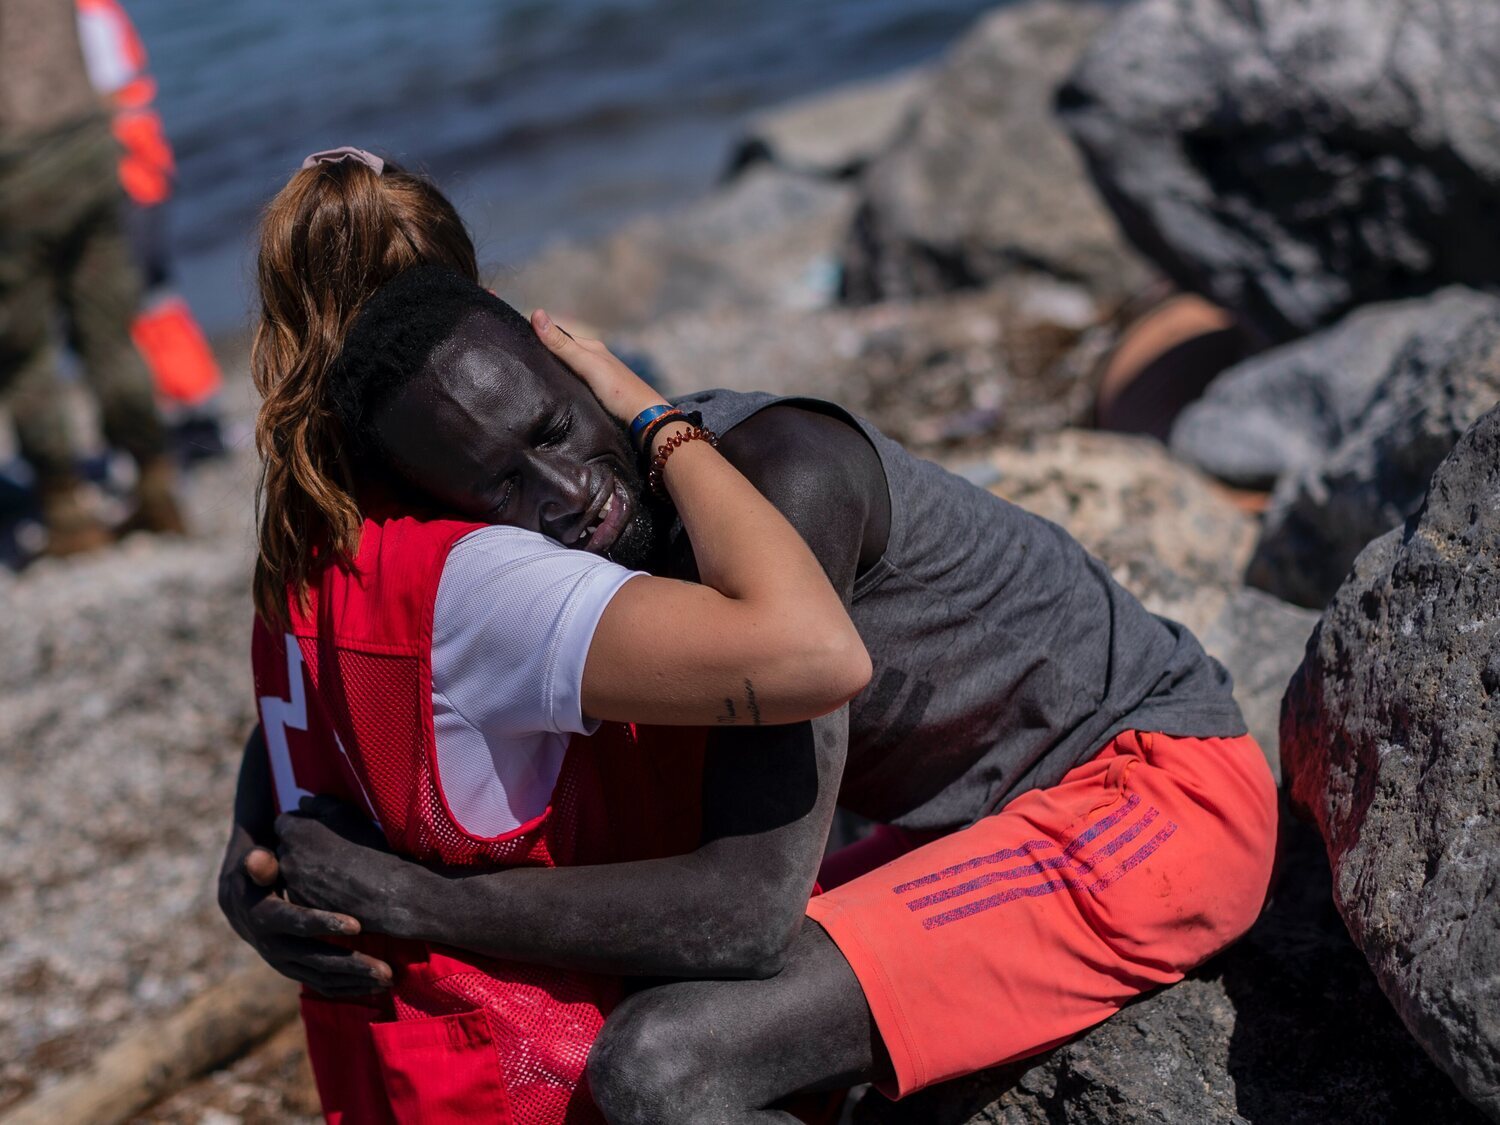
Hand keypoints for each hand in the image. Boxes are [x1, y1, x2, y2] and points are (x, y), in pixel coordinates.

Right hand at [217, 823, 391, 996]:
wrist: (242, 906)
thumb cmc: (259, 873)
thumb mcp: (254, 864)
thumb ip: (260, 862)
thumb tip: (256, 858)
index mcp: (265, 917)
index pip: (298, 923)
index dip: (326, 924)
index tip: (358, 925)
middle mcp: (274, 947)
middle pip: (316, 959)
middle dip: (352, 965)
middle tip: (386, 970)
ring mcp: (285, 963)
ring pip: (323, 978)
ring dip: (356, 981)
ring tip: (389, 980)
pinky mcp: (296, 971)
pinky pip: (323, 985)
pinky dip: (349, 988)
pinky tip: (377, 987)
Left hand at [276, 796, 428, 942]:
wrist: (383, 891)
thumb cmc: (367, 846)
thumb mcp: (346, 812)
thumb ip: (319, 803)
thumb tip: (302, 803)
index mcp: (294, 831)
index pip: (284, 822)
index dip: (301, 823)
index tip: (319, 828)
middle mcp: (286, 857)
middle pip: (285, 846)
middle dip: (299, 845)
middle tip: (327, 848)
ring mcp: (291, 884)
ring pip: (291, 870)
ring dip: (304, 867)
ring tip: (333, 868)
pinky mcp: (300, 904)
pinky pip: (299, 891)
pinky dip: (310, 887)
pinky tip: (334, 886)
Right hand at [531, 309, 665, 424]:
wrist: (644, 419)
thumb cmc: (617, 389)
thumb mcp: (586, 364)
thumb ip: (562, 344)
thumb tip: (536, 313)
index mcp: (591, 347)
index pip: (559, 337)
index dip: (539, 338)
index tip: (516, 341)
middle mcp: (594, 359)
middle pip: (563, 354)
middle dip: (544, 356)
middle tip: (519, 362)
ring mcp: (596, 378)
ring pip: (568, 371)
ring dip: (553, 373)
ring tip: (531, 378)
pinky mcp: (597, 395)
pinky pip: (574, 386)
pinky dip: (562, 386)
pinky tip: (553, 393)